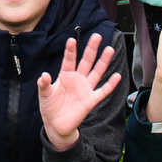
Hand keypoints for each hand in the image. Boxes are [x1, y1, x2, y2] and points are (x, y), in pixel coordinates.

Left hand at [35, 33, 120, 148]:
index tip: (71, 39)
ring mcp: (85, 89)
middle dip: (91, 49)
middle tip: (97, 36)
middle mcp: (77, 79)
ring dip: (103, 62)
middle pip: (86, 61)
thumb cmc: (50, 107)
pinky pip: (102, 91)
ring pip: (96, 72)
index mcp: (65, 75)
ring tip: (109, 49)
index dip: (70, 50)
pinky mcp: (90, 100)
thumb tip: (43, 75)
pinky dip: (110, 84)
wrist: (56, 125)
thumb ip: (44, 84)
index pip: (69, 60)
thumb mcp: (44, 94)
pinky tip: (117, 76)